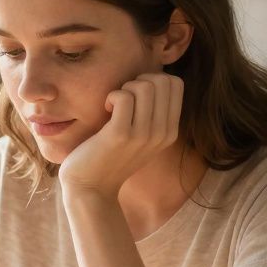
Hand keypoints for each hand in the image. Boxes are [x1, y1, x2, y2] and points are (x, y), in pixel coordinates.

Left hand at [58, 72, 183, 198]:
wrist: (91, 187)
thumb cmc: (111, 155)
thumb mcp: (143, 136)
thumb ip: (154, 113)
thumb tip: (155, 79)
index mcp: (170, 131)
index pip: (175, 84)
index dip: (153, 79)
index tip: (136, 96)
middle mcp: (162, 133)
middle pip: (162, 81)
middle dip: (138, 81)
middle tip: (123, 99)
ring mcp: (143, 135)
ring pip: (144, 86)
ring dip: (124, 88)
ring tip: (114, 106)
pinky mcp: (120, 135)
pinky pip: (124, 97)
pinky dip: (112, 96)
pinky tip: (105, 110)